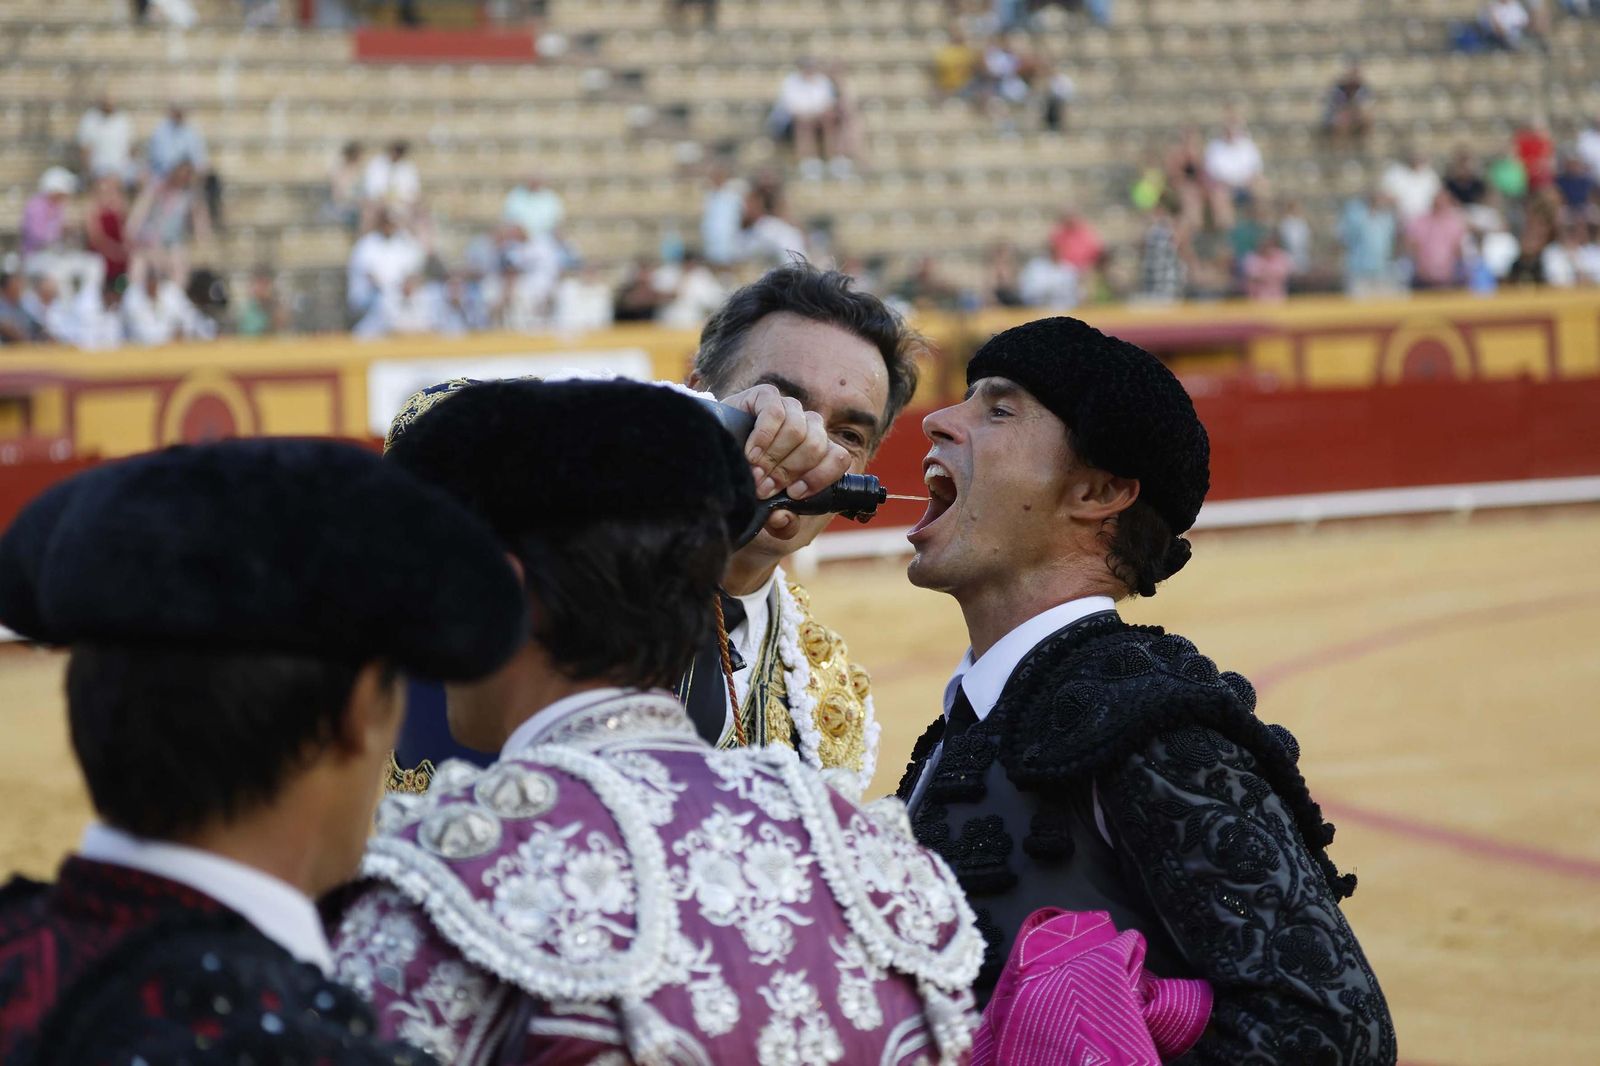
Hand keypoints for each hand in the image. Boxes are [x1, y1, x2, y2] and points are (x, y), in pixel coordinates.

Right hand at [723, 383, 849, 536]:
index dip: (819, 477)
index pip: (839, 458)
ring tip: (754, 472)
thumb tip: (783, 517)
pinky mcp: (767, 396)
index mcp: (821, 454)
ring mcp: (791, 409)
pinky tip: (750, 453)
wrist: (717, 461)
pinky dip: (762, 436)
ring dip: (773, 457)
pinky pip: (775, 412)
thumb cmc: (751, 488)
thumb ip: (783, 524)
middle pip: (815, 445)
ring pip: (798, 429)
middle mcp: (810, 428)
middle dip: (787, 471)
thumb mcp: (770, 514)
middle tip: (763, 488)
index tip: (794, 494)